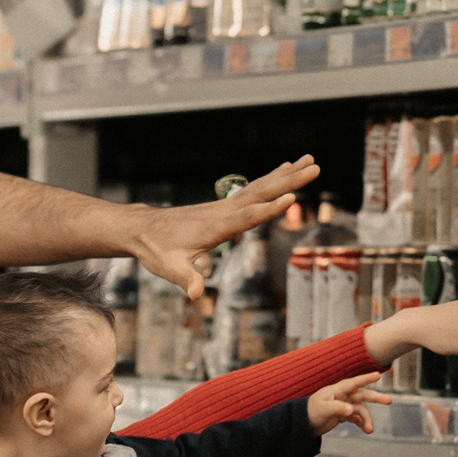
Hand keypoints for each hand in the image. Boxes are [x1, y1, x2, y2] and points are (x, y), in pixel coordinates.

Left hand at [124, 159, 318, 306]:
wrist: (142, 229)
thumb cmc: (156, 249)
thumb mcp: (168, 268)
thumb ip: (185, 279)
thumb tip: (195, 295)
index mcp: (215, 226)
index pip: (247, 217)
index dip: (269, 209)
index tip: (292, 198)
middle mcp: (223, 211)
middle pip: (261, 193)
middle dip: (289, 181)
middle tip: (315, 166)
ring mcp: (224, 206)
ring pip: (260, 187)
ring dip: (286, 174)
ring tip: (310, 160)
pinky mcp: (224, 206)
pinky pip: (253, 190)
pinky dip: (271, 179)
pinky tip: (284, 170)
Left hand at [307, 370, 382, 438]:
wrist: (303, 424)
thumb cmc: (310, 412)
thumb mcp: (323, 409)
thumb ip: (338, 408)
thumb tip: (352, 410)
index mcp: (336, 390)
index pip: (353, 383)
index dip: (365, 379)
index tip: (377, 375)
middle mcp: (342, 396)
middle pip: (362, 395)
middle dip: (376, 398)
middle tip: (390, 400)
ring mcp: (344, 405)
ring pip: (361, 410)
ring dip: (367, 419)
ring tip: (370, 430)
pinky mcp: (344, 415)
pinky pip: (357, 418)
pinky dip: (362, 423)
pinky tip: (366, 430)